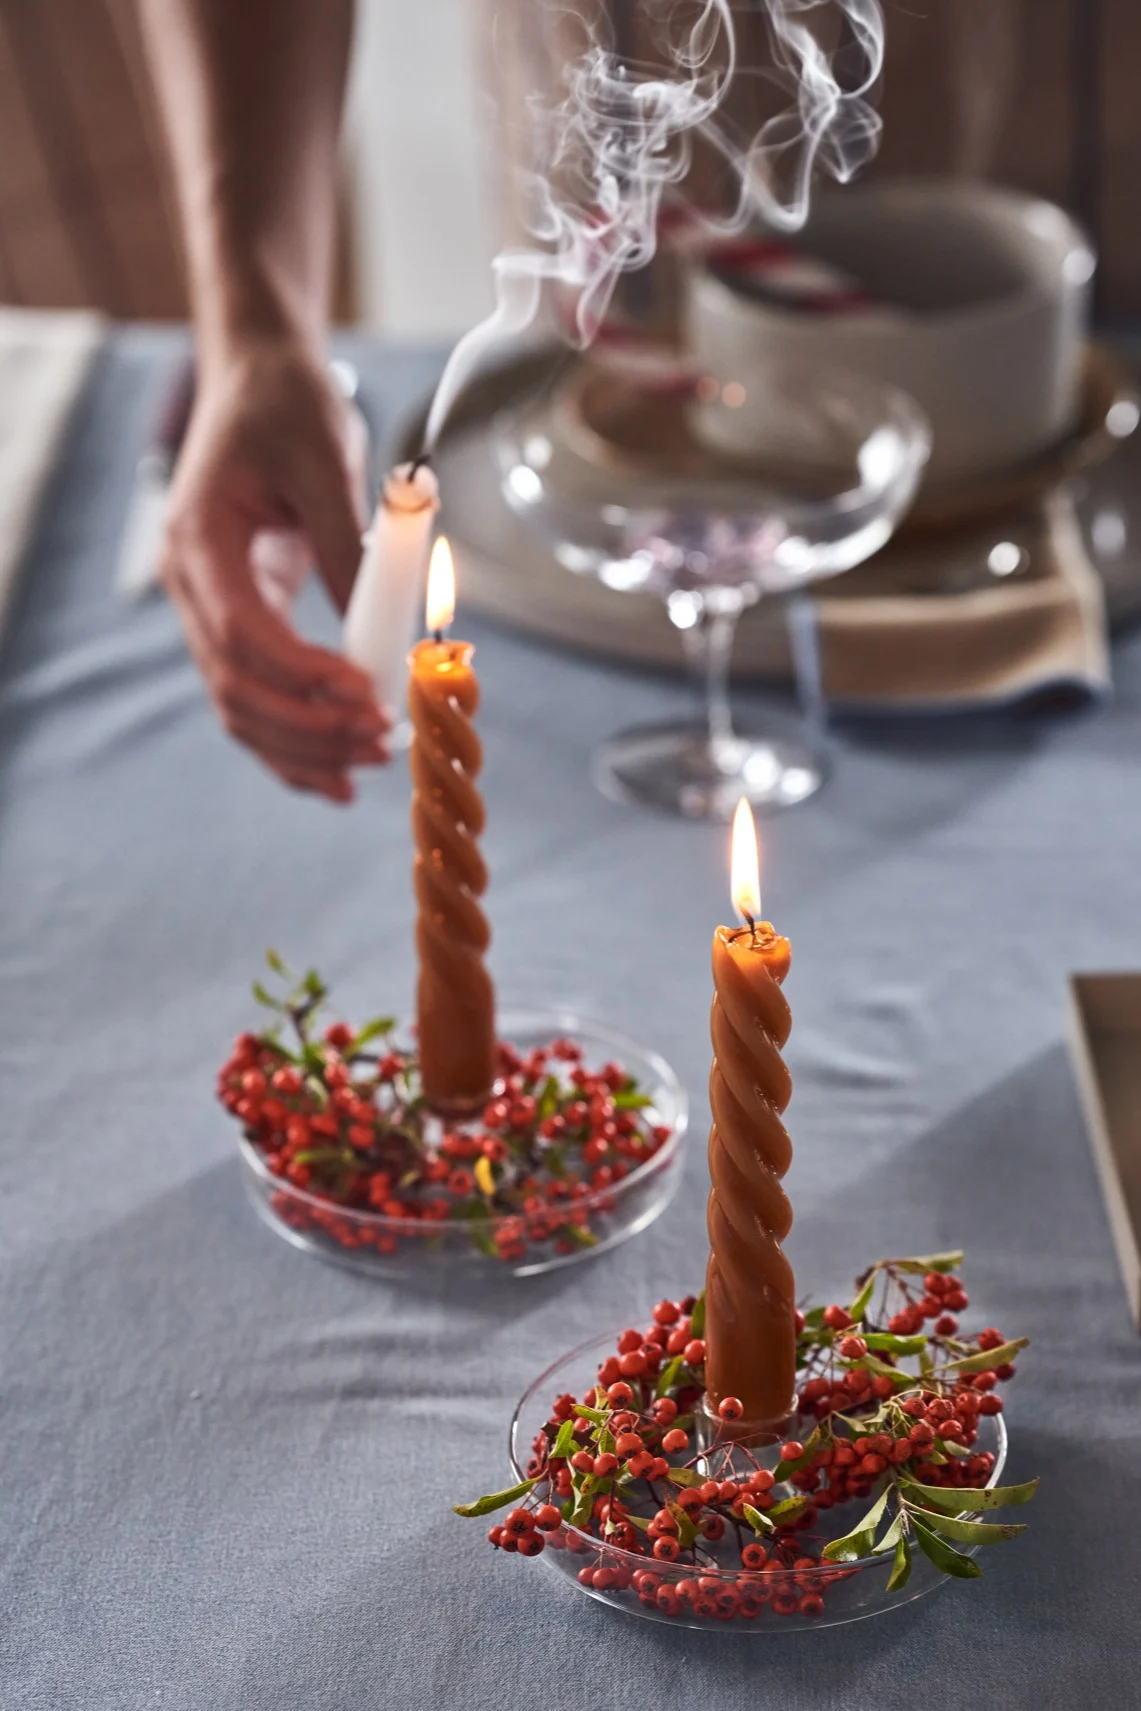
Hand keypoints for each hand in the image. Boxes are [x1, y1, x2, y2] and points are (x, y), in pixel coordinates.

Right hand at [160, 336, 387, 802]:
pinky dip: (292, 747)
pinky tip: (337, 777)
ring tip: (369, 763)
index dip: (304, 674)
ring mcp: (209, 611)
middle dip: (310, 726)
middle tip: (381, 740)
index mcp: (199, 540)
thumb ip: (351, 543)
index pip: (241, 633)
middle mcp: (191, 585)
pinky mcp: (239, 625)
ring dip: (304, 748)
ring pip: (241, 710)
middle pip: (237, 688)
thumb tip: (387, 631)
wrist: (258, 381)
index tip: (367, 693)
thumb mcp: (326, 460)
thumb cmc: (288, 407)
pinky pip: (256, 702)